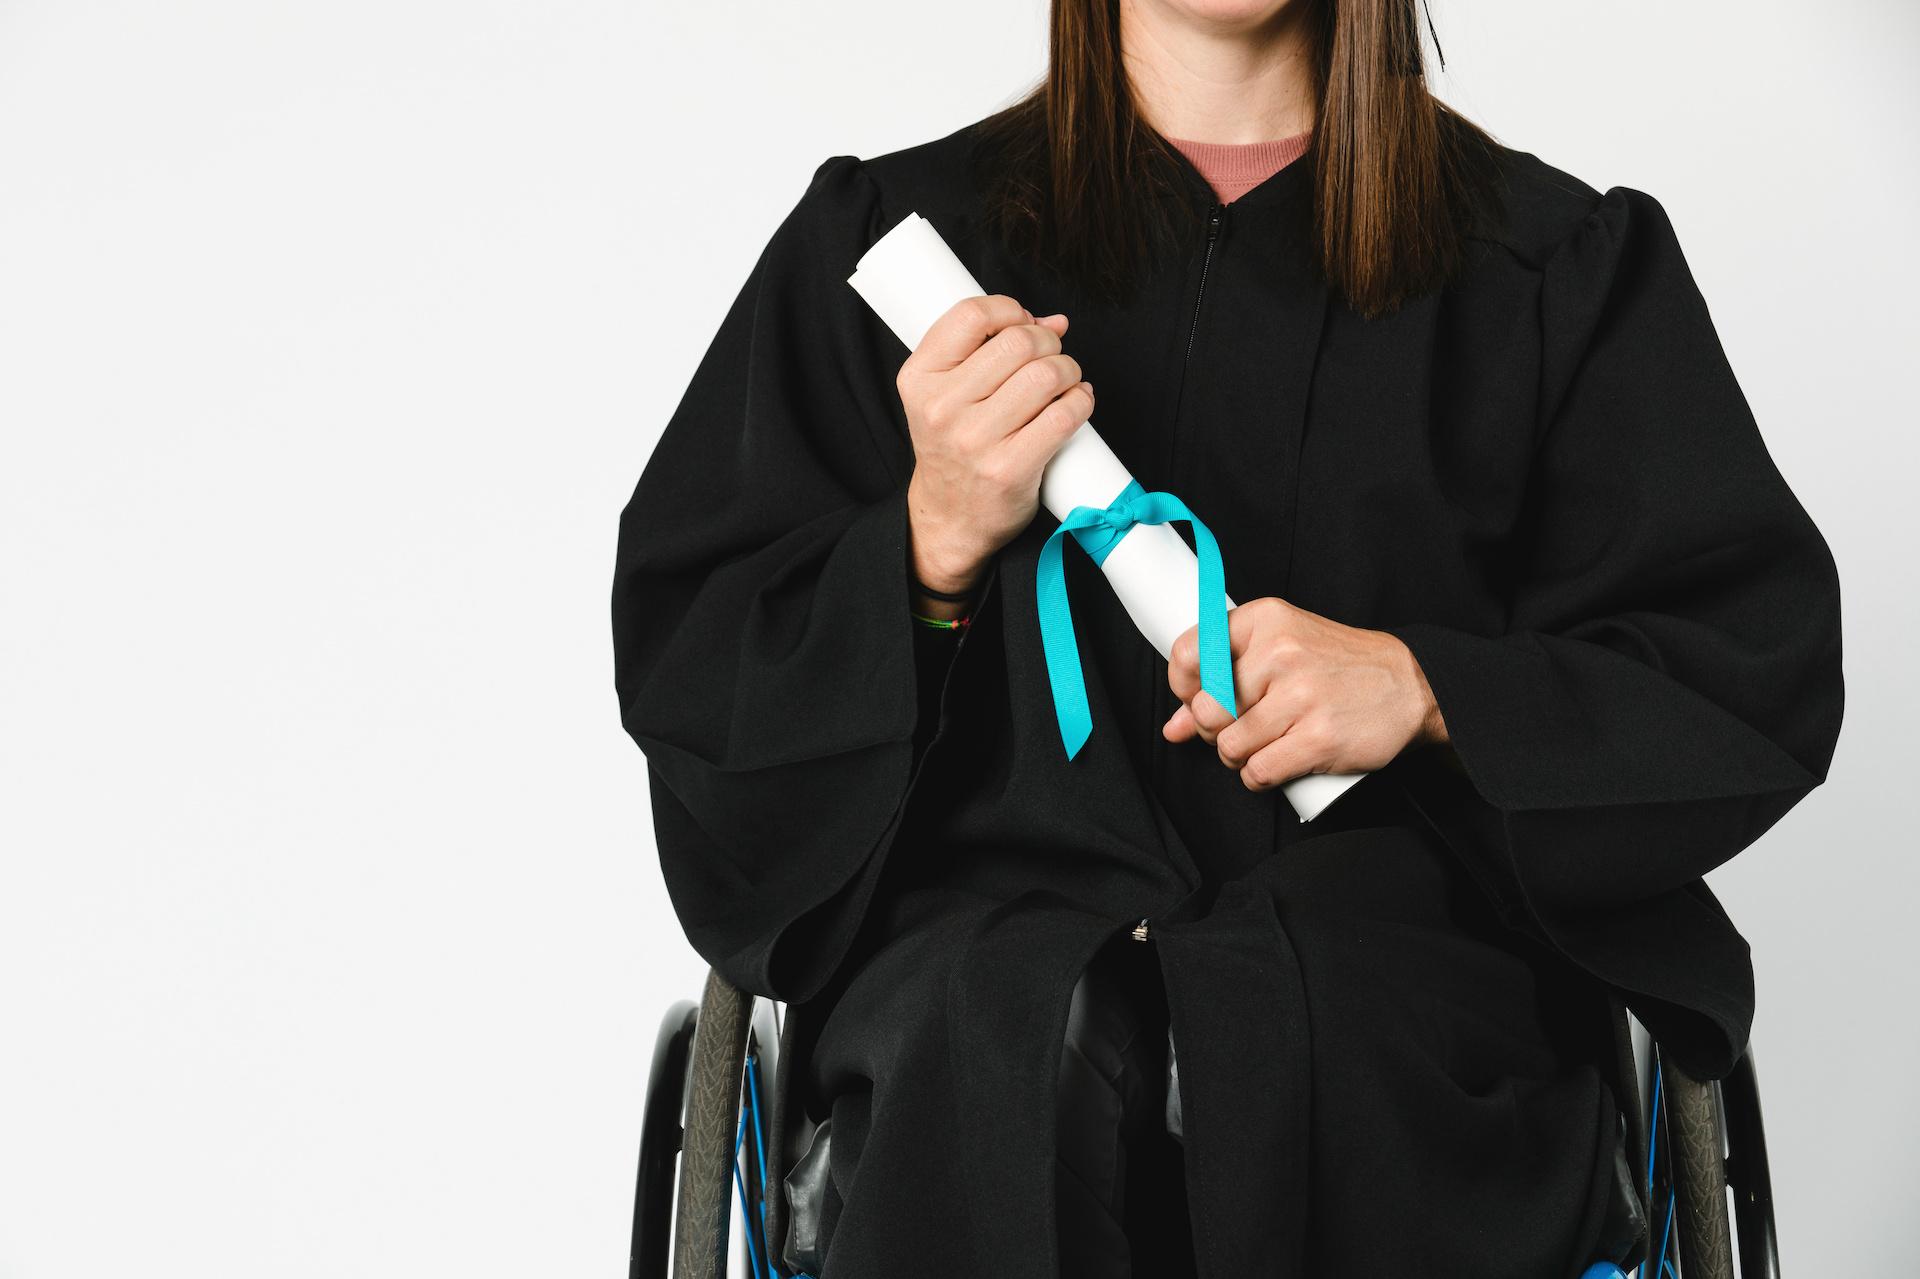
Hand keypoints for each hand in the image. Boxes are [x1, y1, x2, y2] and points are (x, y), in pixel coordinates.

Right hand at [899, 294, 1093, 598]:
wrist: (950, 517)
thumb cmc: (954, 446)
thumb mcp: (942, 393)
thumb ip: (985, 349)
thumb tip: (1054, 321)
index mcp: (919, 379)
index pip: (971, 315)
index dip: (1010, 310)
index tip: (1024, 323)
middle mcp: (942, 408)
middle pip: (1018, 341)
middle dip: (1048, 342)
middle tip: (1051, 357)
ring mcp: (975, 440)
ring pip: (1046, 374)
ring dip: (1069, 370)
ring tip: (1065, 381)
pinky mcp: (1010, 468)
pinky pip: (1064, 415)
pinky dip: (1081, 401)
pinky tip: (1076, 402)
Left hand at [1163, 597, 1448, 791]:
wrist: (1410, 685)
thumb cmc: (1337, 666)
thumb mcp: (1280, 651)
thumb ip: (1222, 681)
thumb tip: (1174, 727)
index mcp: (1264, 620)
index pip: (1187, 654)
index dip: (1184, 688)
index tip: (1198, 699)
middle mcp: (1280, 653)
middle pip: (1206, 710)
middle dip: (1215, 730)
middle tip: (1241, 727)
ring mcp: (1300, 696)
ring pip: (1229, 746)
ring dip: (1239, 757)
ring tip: (1265, 744)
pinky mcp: (1318, 737)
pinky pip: (1257, 771)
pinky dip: (1258, 777)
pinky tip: (1276, 763)